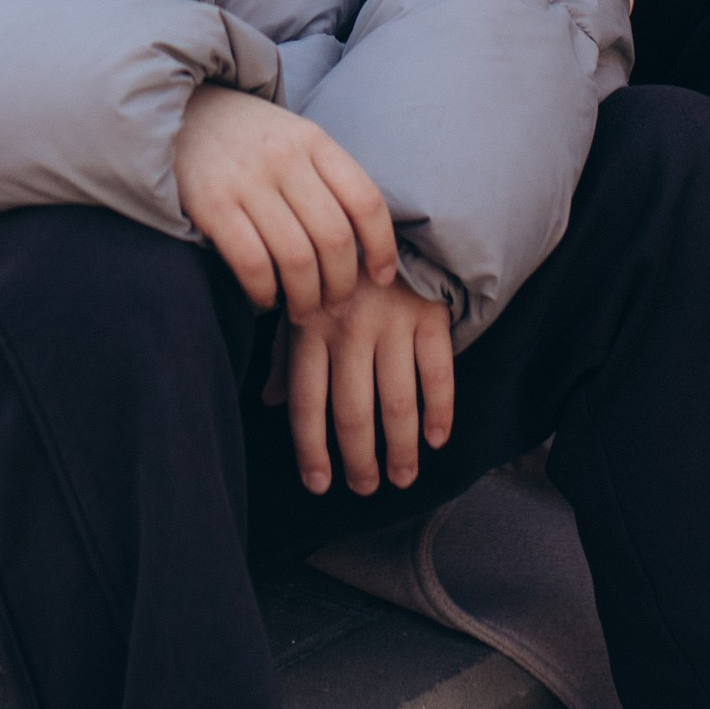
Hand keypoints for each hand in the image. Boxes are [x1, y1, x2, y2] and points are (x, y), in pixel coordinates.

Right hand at [174, 86, 399, 315]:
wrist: (175, 110)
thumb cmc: (245, 137)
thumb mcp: (292, 137)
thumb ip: (325, 178)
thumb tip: (365, 245)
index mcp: (313, 140)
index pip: (366, 201)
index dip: (383, 249)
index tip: (381, 278)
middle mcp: (284, 158)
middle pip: (335, 238)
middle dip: (342, 285)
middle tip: (335, 304)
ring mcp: (246, 180)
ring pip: (297, 258)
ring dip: (306, 298)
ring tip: (303, 310)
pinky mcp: (210, 203)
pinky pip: (252, 262)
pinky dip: (264, 292)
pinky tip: (265, 298)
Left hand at [287, 279, 455, 497]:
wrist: (387, 220)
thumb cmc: (334, 272)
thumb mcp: (301, 303)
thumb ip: (286, 355)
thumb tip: (269, 402)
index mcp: (308, 327)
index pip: (306, 402)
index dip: (311, 449)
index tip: (318, 485)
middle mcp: (348, 328)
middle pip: (352, 411)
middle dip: (359, 460)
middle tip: (365, 489)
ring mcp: (391, 322)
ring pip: (396, 402)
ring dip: (401, 449)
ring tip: (402, 478)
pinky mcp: (430, 314)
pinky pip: (437, 373)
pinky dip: (439, 412)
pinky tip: (436, 440)